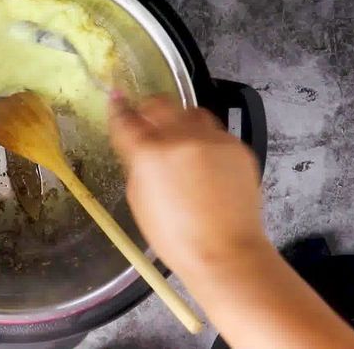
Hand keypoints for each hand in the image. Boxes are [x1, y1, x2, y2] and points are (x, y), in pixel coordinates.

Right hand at [107, 94, 266, 273]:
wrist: (226, 252)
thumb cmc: (177, 238)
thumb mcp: (139, 200)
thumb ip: (136, 164)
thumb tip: (138, 147)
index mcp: (149, 153)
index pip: (126, 118)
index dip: (118, 108)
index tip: (116, 100)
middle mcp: (180, 138)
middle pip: (160, 103)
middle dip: (149, 108)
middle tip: (147, 119)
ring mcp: (212, 140)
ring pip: (190, 112)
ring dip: (180, 120)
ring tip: (179, 140)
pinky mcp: (236, 147)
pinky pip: (215, 132)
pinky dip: (204, 140)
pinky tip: (204, 163)